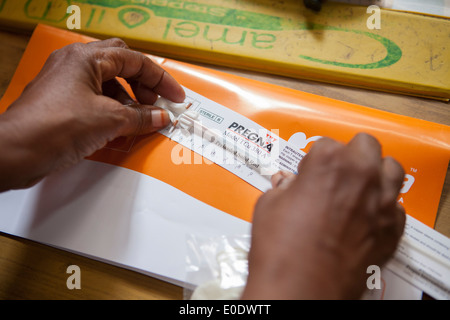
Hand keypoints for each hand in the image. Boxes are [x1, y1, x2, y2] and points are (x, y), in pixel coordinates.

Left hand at [0, 38, 184, 190]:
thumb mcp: (110, 120)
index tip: (175, 96)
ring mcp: (66, 83)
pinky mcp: (62, 103)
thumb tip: (160, 117)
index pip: (135, 61)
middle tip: (158, 103)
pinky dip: (113, 110)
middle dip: (143, 84)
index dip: (160, 79)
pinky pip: (96, 100)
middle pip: (121, 66)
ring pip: (108, 84)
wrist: (17, 151)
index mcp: (86, 57)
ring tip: (142, 118)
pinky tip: (122, 127)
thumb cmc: (55, 126)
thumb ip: (140, 117)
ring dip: (129, 100)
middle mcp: (74, 64)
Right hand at [242, 133, 405, 298]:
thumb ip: (284, 187)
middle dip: (350, 155)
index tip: (307, 175)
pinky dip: (383, 207)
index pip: (326, 144)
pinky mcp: (393, 229)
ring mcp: (382, 202)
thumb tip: (288, 185)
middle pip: (366, 145)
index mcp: (329, 161)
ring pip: (392, 169)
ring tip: (358, 188)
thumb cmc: (282, 248)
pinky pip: (396, 206)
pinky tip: (365, 217)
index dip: (314, 161)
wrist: (302, 289)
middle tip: (334, 174)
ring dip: (375, 173)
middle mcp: (362, 175)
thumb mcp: (269, 206)